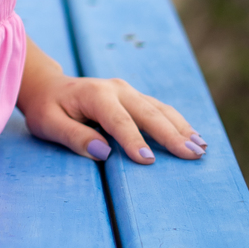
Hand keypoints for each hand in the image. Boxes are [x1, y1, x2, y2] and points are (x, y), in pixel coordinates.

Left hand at [18, 52, 206, 164]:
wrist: (49, 87)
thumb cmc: (47, 109)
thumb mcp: (49, 124)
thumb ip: (73, 137)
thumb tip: (103, 152)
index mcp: (95, 94)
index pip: (118, 121)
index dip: (133, 141)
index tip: (149, 160)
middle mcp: (117, 89)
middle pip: (148, 113)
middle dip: (172, 135)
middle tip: (193, 154)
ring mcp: (128, 92)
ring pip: (160, 109)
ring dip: (182, 128)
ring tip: (201, 148)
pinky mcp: (135, 98)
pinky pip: (160, 110)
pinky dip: (178, 123)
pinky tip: (194, 137)